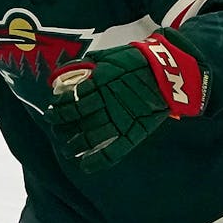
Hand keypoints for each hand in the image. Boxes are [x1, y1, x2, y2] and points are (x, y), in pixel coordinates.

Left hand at [46, 30, 209, 172]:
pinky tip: (84, 166)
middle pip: (76, 120)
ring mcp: (120, 119)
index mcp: (99, 83)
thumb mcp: (111, 56)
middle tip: (55, 130)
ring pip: (90, 136)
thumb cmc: (139, 61)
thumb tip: (68, 70)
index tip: (51, 112)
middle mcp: (106, 103)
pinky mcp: (134, 131)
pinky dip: (97, 160)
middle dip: (61, 127)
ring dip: (74, 145)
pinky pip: (113, 150)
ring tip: (66, 149)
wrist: (171, 71)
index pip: (70, 100)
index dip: (58, 109)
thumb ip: (90, 64)